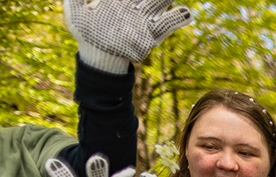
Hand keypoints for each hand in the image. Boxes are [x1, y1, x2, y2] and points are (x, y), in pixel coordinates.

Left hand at [64, 0, 193, 73]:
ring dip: (165, 0)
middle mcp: (134, 7)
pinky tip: (187, 13)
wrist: (98, 57)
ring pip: (158, 3)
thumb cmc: (85, 33)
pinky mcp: (151, 36)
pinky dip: (177, 19)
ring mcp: (144, 21)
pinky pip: (166, 25)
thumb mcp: (75, 11)